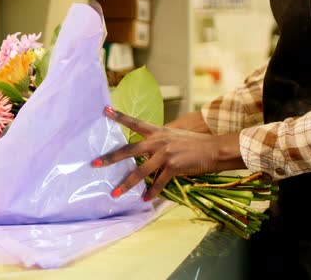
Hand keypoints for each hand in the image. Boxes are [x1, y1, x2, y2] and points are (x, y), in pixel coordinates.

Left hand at [92, 107, 244, 200]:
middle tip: (95, 164)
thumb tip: (144, 154)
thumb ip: (158, 144)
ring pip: (140, 171)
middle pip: (128, 150)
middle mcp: (158, 141)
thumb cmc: (195, 145)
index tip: (105, 110)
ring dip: (126, 184)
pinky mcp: (173, 166)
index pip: (134, 122)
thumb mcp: (173, 138)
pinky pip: (158, 182)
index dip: (119, 116)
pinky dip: (152, 192)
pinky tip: (145, 199)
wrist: (215, 149)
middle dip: (110, 158)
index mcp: (157, 132)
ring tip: (115, 194)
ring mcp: (165, 153)